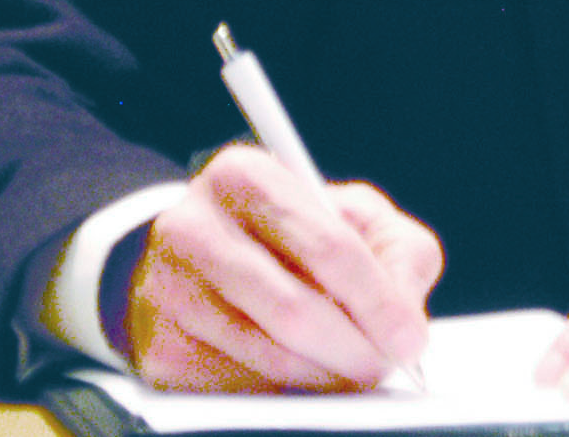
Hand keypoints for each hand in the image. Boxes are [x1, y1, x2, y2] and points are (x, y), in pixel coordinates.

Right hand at [127, 145, 442, 391]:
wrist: (195, 255)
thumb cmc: (288, 233)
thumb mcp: (351, 215)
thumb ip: (396, 250)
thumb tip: (404, 313)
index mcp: (245, 176)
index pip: (327, 245)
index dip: (377, 299)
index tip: (409, 337)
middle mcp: (193, 227)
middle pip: (294, 309)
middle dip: (355, 349)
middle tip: (385, 365)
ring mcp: (167, 290)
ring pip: (268, 357)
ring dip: (325, 376)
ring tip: (350, 368)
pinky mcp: (159, 348)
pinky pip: (239, 388)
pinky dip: (284, 391)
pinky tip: (301, 372)